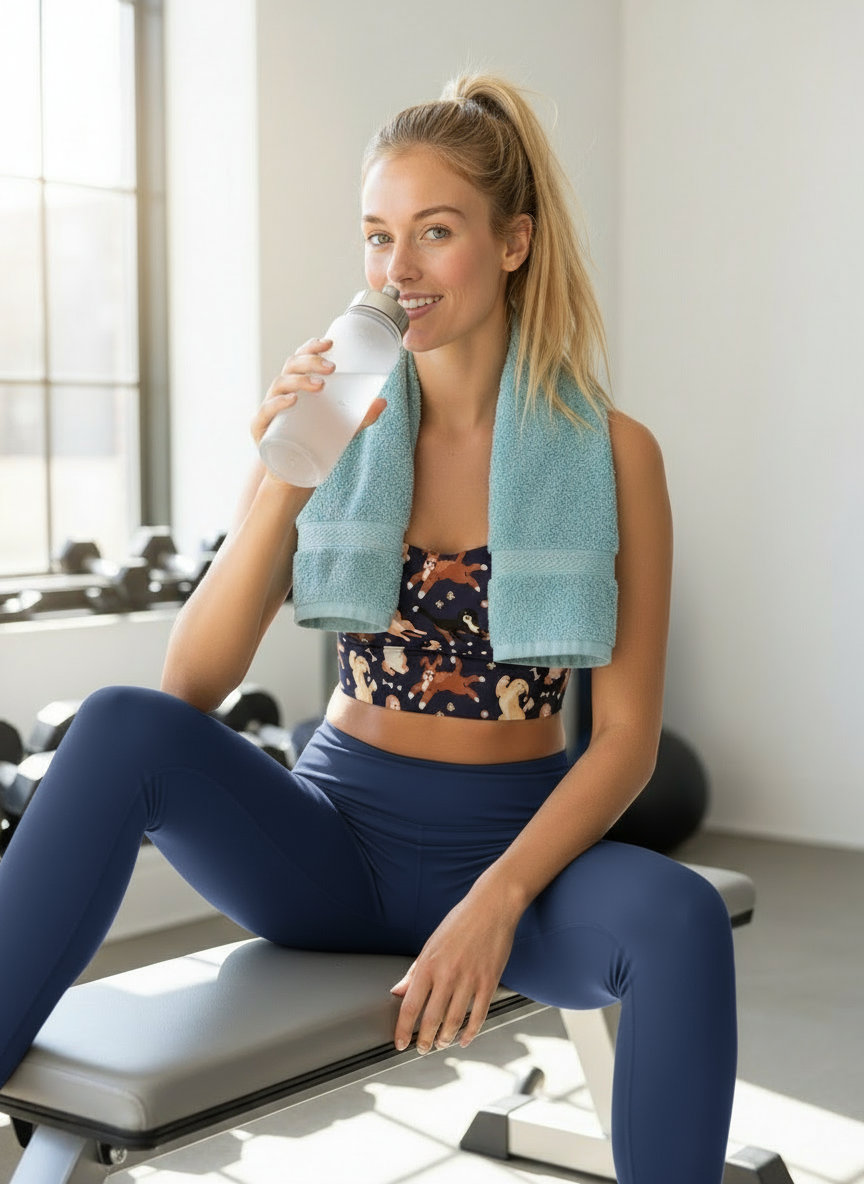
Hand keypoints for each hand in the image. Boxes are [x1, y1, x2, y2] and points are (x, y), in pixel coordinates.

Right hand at [250, 337, 387, 448]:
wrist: (293, 478)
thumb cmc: (315, 446)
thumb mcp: (342, 431)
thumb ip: (360, 418)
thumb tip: (382, 401)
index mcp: (296, 387)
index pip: (300, 359)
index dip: (311, 347)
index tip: (330, 342)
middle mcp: (280, 393)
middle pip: (290, 366)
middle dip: (310, 362)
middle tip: (332, 368)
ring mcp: (269, 411)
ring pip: (279, 384)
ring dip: (299, 380)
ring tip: (320, 385)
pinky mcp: (261, 430)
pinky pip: (265, 412)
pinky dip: (278, 404)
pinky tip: (292, 401)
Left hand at [389, 881, 522, 1053]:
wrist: (492, 907)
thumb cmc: (461, 922)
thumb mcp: (431, 943)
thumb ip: (414, 971)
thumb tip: (398, 991)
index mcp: (428, 964)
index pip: (410, 1006)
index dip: (403, 1029)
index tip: (400, 1042)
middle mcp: (447, 975)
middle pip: (431, 1020)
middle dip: (423, 1041)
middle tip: (421, 1049)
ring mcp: (469, 980)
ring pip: (454, 1022)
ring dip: (445, 1039)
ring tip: (441, 1044)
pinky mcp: (489, 982)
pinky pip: (478, 1016)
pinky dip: (470, 1032)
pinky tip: (464, 1038)